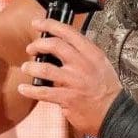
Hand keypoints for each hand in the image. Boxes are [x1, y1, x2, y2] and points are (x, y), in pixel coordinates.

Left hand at [18, 18, 121, 136]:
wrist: (114, 113)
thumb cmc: (106, 89)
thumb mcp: (101, 64)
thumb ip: (84, 52)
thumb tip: (65, 41)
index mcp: (92, 53)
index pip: (68, 32)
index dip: (49, 25)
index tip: (37, 23)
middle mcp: (83, 64)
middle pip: (55, 46)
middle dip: (38, 45)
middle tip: (31, 49)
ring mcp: (75, 81)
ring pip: (46, 68)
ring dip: (31, 67)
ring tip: (26, 68)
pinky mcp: (68, 98)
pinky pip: (44, 92)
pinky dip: (31, 90)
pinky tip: (23, 89)